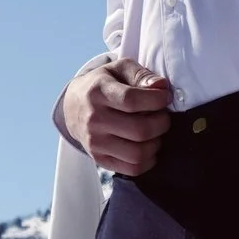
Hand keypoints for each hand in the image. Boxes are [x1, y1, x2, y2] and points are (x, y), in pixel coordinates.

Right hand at [57, 57, 172, 175]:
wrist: (73, 107)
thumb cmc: (103, 84)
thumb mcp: (119, 69)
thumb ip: (141, 74)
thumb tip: (161, 86)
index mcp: (98, 92)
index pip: (132, 101)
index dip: (157, 100)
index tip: (165, 97)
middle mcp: (94, 119)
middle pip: (139, 130)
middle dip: (162, 123)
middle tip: (163, 116)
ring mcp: (95, 142)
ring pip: (138, 153)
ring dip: (156, 143)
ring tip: (155, 132)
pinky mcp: (99, 159)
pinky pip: (132, 169)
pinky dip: (148, 160)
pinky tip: (148, 146)